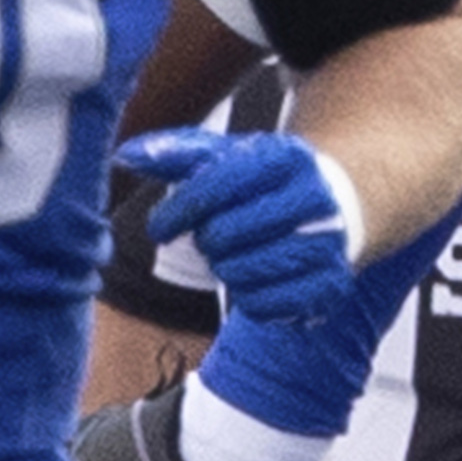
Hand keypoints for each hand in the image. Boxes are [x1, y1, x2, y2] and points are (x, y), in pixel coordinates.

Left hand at [111, 131, 367, 330]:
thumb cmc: (265, 183)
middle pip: (224, 235)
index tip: (160, 228)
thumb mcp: (227, 156)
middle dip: (206, 240)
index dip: (177, 212)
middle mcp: (314, 198)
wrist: (336, 208)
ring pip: (241, 274)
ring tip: (233, 255)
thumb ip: (176, 153)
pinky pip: (264, 307)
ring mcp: (327, 245)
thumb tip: (125, 156)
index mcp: (286, 158)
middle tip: (212, 237)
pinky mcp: (330, 287)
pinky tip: (253, 278)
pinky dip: (246, 298)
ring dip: (224, 269)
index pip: (216, 186)